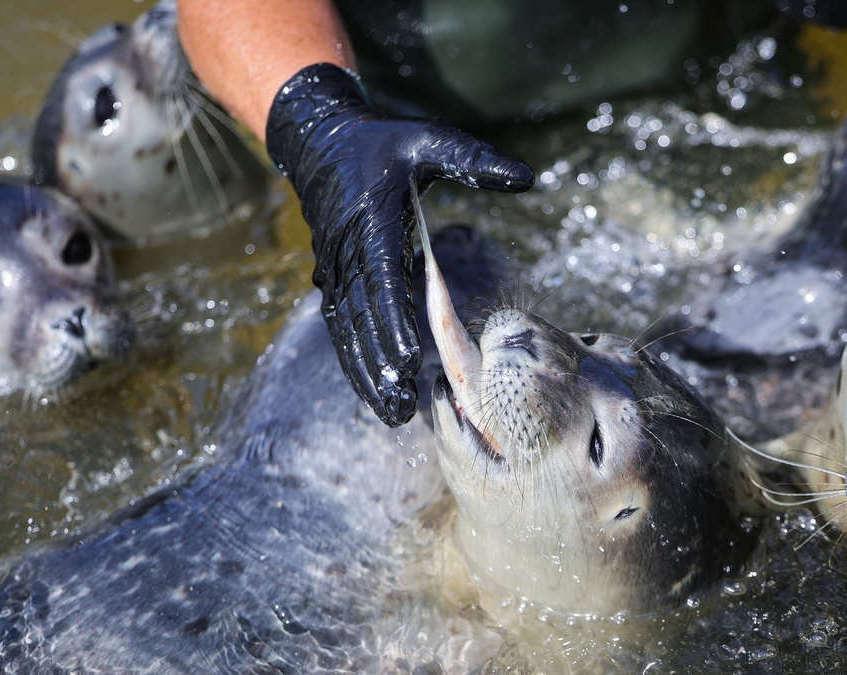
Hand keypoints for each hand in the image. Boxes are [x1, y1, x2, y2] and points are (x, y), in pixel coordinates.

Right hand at [266, 63, 532, 425]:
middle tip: (403, 406)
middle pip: (364, 318)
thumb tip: (528, 177)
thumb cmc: (381, 141)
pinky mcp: (333, 277)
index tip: (409, 359)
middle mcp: (347, 251)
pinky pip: (342, 325)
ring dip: (366, 373)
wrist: (319, 141)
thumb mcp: (429, 138)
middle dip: (382, 365)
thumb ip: (474, 159)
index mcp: (372, 221)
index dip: (394, 322)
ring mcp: (335, 267)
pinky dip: (354, 358)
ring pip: (349, 330)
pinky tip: (371, 389)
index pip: (383, 280)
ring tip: (391, 412)